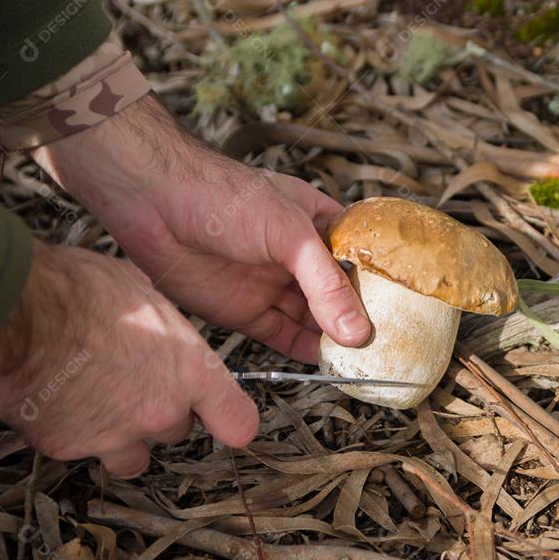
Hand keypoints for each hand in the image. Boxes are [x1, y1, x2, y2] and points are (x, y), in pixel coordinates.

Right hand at [0, 241, 258, 476]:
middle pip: (178, 432)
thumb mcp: (146, 296)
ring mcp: (115, 436)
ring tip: (99, 402)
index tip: (224, 419)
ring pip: (134, 456)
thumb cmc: (81, 289)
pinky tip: (60, 399)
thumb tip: (164, 332)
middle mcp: (161, 411)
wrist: (17, 309)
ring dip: (123, 438)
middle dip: (160, 413)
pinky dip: (73, 432)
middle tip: (132, 383)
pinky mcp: (69, 448)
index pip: (238, 423)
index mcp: (190, 372)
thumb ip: (166, 331)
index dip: (229, 421)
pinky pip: (82, 450)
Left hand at [33, 94, 370, 364]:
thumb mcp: (290, 235)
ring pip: (311, 319)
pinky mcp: (244, 309)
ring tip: (362, 361)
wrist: (152, 202)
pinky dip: (302, 350)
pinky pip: (281, 334)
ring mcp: (271, 283)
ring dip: (334, 339)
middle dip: (360, 319)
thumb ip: (325, 285)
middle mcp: (297, 256)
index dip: (381, 284)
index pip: (360, 258)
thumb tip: (357, 330)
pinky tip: (324, 363)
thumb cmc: (225, 196)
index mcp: (317, 222)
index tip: (406, 311)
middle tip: (386, 346)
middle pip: (338, 294)